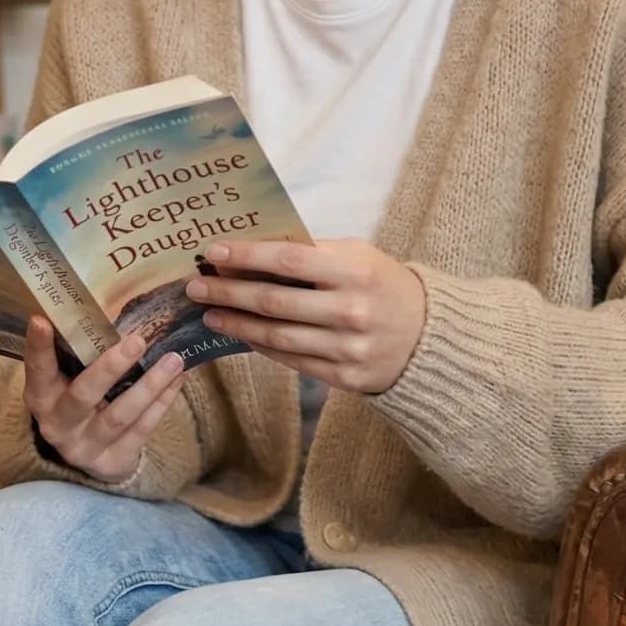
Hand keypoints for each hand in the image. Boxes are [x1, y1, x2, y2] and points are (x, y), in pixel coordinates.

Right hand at [22, 315, 186, 485]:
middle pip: (84, 395)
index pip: (38, 370)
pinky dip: (161, 402)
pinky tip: (176, 379)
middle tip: (137, 340)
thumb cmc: (76, 401)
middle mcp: (59, 425)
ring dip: (150, 385)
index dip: (38, 347)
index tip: (42, 319)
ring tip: (174, 359)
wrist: (86, 455)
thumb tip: (103, 304)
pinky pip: (142, 430)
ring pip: (120, 415)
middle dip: (111, 368)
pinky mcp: (114, 460)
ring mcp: (87, 446)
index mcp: (41, 398)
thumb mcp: (66, 380)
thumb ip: (77, 353)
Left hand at [185, 237, 426, 394]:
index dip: (247, 255)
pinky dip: (261, 346)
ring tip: (210, 313)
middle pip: (274, 302)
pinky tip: (241, 333)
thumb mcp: (358, 257)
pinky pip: (291, 360)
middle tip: (196, 286)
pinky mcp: (344, 377)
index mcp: (355, 271)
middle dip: (228, 292)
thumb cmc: (383, 286)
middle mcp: (351, 311)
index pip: (289, 259)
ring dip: (236, 323)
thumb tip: (252, 249)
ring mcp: (347, 348)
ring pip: (276, 336)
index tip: (213, 251)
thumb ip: (312, 253)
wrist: (429, 337)